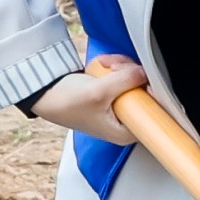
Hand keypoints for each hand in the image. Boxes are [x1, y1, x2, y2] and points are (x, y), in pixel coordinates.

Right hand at [29, 54, 148, 147]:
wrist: (46, 94)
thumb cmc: (67, 104)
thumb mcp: (99, 93)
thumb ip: (126, 81)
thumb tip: (145, 72)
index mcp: (125, 133)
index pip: (154, 114)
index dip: (151, 92)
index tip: (143, 79)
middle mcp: (125, 121)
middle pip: (145, 91)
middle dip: (130, 74)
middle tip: (115, 69)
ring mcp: (120, 105)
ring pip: (134, 79)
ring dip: (121, 67)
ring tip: (105, 67)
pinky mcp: (113, 92)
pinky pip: (124, 74)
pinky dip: (115, 67)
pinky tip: (103, 66)